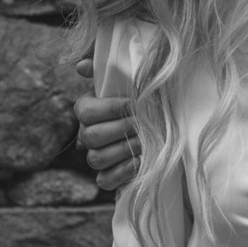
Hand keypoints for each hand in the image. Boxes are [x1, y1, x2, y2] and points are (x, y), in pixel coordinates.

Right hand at [74, 58, 139, 190]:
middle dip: (122, 129)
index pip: (85, 112)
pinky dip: (123, 172)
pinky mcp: (108, 177)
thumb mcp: (129, 81)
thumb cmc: (144, 99)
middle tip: (144, 124)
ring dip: (124, 149)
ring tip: (146, 141)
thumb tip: (81, 65)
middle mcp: (87, 135)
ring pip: (96, 159)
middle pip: (91, 136)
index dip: (110, 109)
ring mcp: (96, 157)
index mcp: (87, 110)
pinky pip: (104, 180)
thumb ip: (106, 68)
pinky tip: (140, 161)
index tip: (135, 104)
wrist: (165, 127)